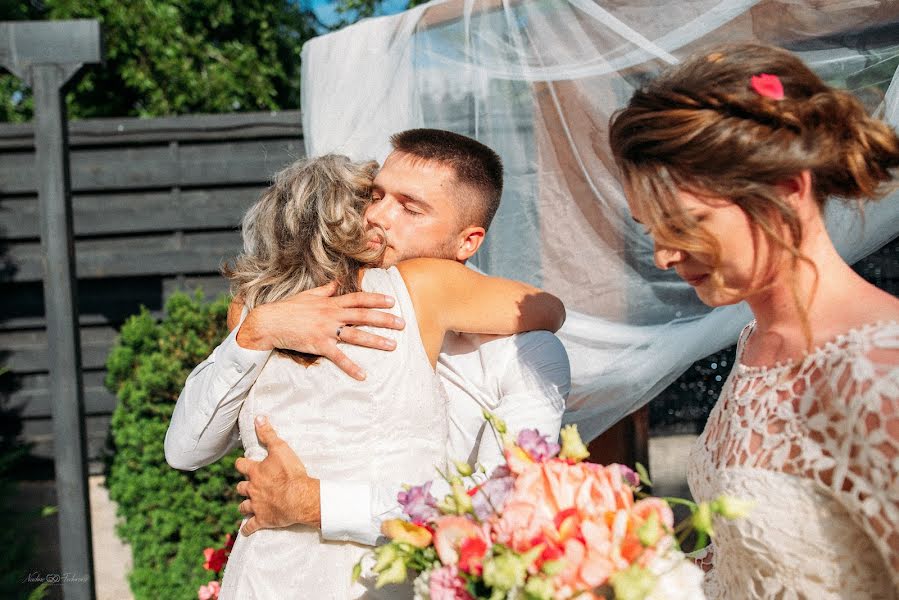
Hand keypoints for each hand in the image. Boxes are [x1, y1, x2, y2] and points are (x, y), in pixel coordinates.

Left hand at [235, 416, 320, 535]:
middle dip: (243, 486)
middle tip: (247, 485)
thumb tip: (258, 417)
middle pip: (241, 487)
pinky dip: (247, 528)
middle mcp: (252, 489)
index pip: (241, 465)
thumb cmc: (290, 473)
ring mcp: (256, 505)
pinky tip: (245, 530)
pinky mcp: (263, 519)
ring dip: (243, 505)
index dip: (241, 463)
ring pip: (243, 506)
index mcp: (255, 472)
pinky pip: (251, 526)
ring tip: (245, 506)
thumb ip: (268, 434)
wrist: (299, 497)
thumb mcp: (280, 448)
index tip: (242, 463)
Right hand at [236, 281, 404, 379]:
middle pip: (363, 316)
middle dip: (385, 319)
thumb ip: (326, 290)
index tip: (392, 301)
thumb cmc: (288, 308)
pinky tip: (363, 375)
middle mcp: (332, 315)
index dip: (376, 299)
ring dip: (376, 341)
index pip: (358, 298)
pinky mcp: (318, 345)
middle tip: (403, 324)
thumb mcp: (309, 295)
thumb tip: (337, 281)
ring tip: (392, 346)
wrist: (269, 322)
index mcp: (330, 303)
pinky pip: (338, 357)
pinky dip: (351, 367)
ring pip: (356, 335)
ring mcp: (326, 330)